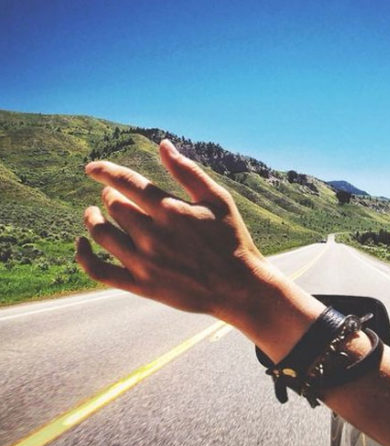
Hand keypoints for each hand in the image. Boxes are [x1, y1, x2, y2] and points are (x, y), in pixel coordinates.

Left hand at [76, 140, 324, 360]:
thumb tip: (163, 144)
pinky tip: (81, 244)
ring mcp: (144, 262)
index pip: (126, 182)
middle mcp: (153, 234)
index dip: (105, 171)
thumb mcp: (218, 199)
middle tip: (111, 194)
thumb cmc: (232, 239)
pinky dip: (84, 256)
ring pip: (101, 234)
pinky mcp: (141, 285)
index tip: (91, 167)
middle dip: (109, 195)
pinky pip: (99, 271)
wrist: (239, 287)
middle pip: (113, 206)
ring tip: (93, 214)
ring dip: (92, 220)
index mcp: (170, 210)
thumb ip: (188, 171)